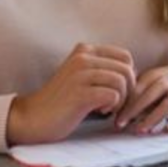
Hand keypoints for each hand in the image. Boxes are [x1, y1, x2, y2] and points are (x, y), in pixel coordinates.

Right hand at [7, 43, 136, 145]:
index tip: (118, 92)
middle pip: (127, 69)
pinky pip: (113, 95)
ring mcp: (80, 74)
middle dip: (129, 90)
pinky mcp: (80, 93)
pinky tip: (100, 111)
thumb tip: (134, 74)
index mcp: (85, 50)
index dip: (129, 76)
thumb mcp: (82, 76)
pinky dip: (112, 107)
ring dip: (121, 100)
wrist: (33, 117)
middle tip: (116, 104)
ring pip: (122, 81)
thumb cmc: (62, 101)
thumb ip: (103, 70)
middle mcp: (83, 57)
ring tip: (106, 108)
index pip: (125, 57)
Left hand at [115, 59, 167, 134]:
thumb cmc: (165, 80)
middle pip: (150, 95)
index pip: (137, 90)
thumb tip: (116, 110)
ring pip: (167, 104)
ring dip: (153, 117)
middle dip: (134, 111)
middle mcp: (167, 82)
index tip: (117, 119)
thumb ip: (135, 93)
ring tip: (141, 129)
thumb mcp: (149, 80)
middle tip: (122, 124)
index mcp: (154, 76)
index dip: (126, 105)